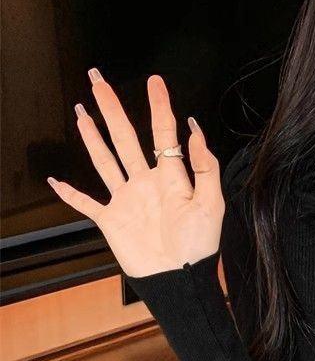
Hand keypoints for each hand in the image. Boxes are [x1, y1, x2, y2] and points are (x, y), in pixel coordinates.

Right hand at [47, 68, 223, 278]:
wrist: (180, 279)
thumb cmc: (199, 247)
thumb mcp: (211, 205)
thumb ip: (205, 169)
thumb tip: (196, 133)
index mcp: (171, 178)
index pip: (163, 134)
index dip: (160, 107)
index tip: (155, 81)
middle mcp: (146, 184)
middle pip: (125, 138)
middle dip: (113, 108)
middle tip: (99, 80)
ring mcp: (127, 201)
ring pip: (105, 161)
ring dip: (93, 137)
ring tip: (84, 111)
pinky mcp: (112, 221)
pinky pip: (87, 204)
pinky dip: (70, 195)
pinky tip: (57, 182)